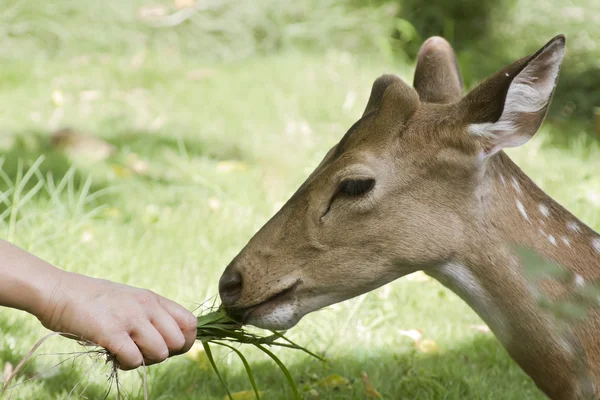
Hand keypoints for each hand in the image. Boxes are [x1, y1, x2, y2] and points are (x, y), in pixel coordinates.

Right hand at [35, 272, 196, 369]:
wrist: (59, 292)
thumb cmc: (96, 301)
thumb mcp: (132, 299)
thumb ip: (153, 315)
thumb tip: (175, 340)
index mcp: (154, 299)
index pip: (191, 323)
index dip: (185, 341)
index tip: (168, 346)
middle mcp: (147, 307)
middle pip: (179, 342)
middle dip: (165, 354)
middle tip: (143, 351)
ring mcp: (130, 318)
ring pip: (160, 352)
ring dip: (145, 360)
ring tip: (127, 353)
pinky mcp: (111, 332)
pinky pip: (135, 360)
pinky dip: (127, 364)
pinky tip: (114, 356)